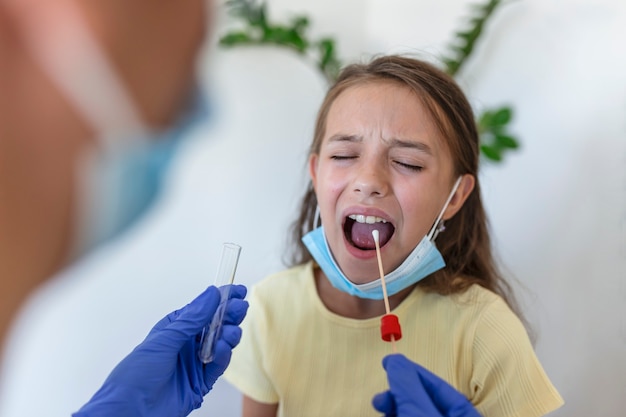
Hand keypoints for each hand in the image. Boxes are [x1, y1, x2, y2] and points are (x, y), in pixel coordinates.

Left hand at [73, 284, 248, 416]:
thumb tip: (211, 295)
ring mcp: (194, 363)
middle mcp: (186, 344)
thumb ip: (192, 318)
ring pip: (219, 344)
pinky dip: (223, 356)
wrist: (130, 411)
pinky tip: (223, 349)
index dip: (221, 299)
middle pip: (215, 325)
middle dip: (229, 315)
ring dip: (228, 335)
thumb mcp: (165, 339)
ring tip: (231, 332)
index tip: (237, 291)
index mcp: (175, 329)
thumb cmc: (136, 374)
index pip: (203, 309)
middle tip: (240, 309)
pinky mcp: (200, 382)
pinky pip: (217, 366)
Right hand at [372, 354, 481, 416]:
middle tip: (381, 397)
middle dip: (399, 394)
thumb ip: (409, 387)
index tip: (391, 361)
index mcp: (467, 416)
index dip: (414, 371)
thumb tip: (396, 362)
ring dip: (394, 408)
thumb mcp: (419, 412)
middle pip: (425, 401)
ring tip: (381, 408)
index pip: (440, 387)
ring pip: (414, 413)